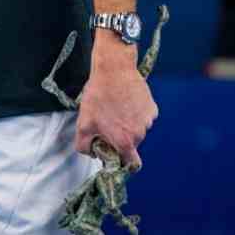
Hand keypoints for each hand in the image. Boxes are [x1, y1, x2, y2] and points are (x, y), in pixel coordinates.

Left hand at [75, 39, 157, 168]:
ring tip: (114, 107)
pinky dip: (134, 111)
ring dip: (127, 123)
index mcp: (125, 141)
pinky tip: (123, 99)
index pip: (132, 164)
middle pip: (131, 144)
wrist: (114, 69)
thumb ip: (84, 145)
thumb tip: (92, 153)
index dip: (122, 162)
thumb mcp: (83, 123)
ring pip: (137, 129)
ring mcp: (148, 120)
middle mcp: (140, 134)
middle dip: (120, 137)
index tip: (113, 154)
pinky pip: (143, 116)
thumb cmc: (98, 96)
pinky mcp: (151, 107)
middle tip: (107, 121)